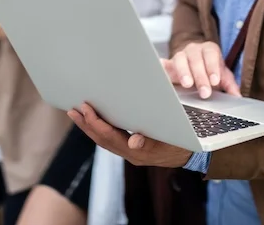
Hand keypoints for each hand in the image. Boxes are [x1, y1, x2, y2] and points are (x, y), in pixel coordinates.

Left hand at [68, 103, 191, 167]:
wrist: (191, 154)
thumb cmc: (182, 141)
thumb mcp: (170, 139)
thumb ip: (151, 140)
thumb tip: (134, 141)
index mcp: (138, 152)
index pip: (111, 137)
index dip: (96, 123)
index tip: (85, 109)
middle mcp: (130, 154)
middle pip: (102, 141)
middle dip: (86, 125)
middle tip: (72, 110)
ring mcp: (130, 153)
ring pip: (104, 141)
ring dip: (89, 127)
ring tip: (76, 114)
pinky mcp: (131, 149)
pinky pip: (110, 140)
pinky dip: (99, 130)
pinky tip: (93, 120)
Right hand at [162, 42, 240, 98]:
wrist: (194, 60)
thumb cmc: (209, 68)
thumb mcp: (221, 74)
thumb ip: (229, 84)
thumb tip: (237, 96)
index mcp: (209, 50)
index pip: (211, 55)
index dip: (213, 67)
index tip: (215, 81)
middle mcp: (194, 50)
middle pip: (196, 59)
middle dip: (201, 76)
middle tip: (205, 92)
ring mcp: (180, 55)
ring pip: (180, 59)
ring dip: (184, 72)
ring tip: (187, 84)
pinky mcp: (169, 63)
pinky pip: (164, 63)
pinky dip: (161, 65)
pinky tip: (160, 67)